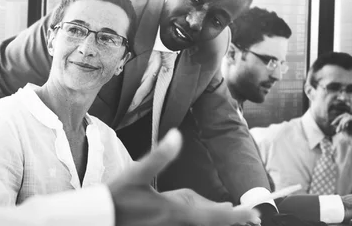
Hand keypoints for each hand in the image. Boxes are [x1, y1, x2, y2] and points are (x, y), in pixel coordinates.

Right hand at [109, 129, 259, 225]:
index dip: (236, 215)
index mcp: (173, 213)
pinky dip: (199, 220)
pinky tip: (200, 215)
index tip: (254, 213)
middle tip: (253, 219)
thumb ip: (159, 156)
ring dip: (215, 221)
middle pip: (210, 225)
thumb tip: (176, 135)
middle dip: (231, 221)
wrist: (97, 219)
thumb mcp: (136, 173)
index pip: (213, 216)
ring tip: (231, 215)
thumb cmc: (116, 198)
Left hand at [331, 114, 351, 156]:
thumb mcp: (344, 131)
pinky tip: (343, 128)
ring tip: (340, 130)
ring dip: (341, 122)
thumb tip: (334, 123)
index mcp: (351, 122)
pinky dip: (344, 122)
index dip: (337, 119)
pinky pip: (350, 118)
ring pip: (346, 116)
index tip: (332, 124)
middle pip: (344, 115)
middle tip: (334, 126)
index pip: (343, 117)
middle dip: (338, 120)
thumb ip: (340, 126)